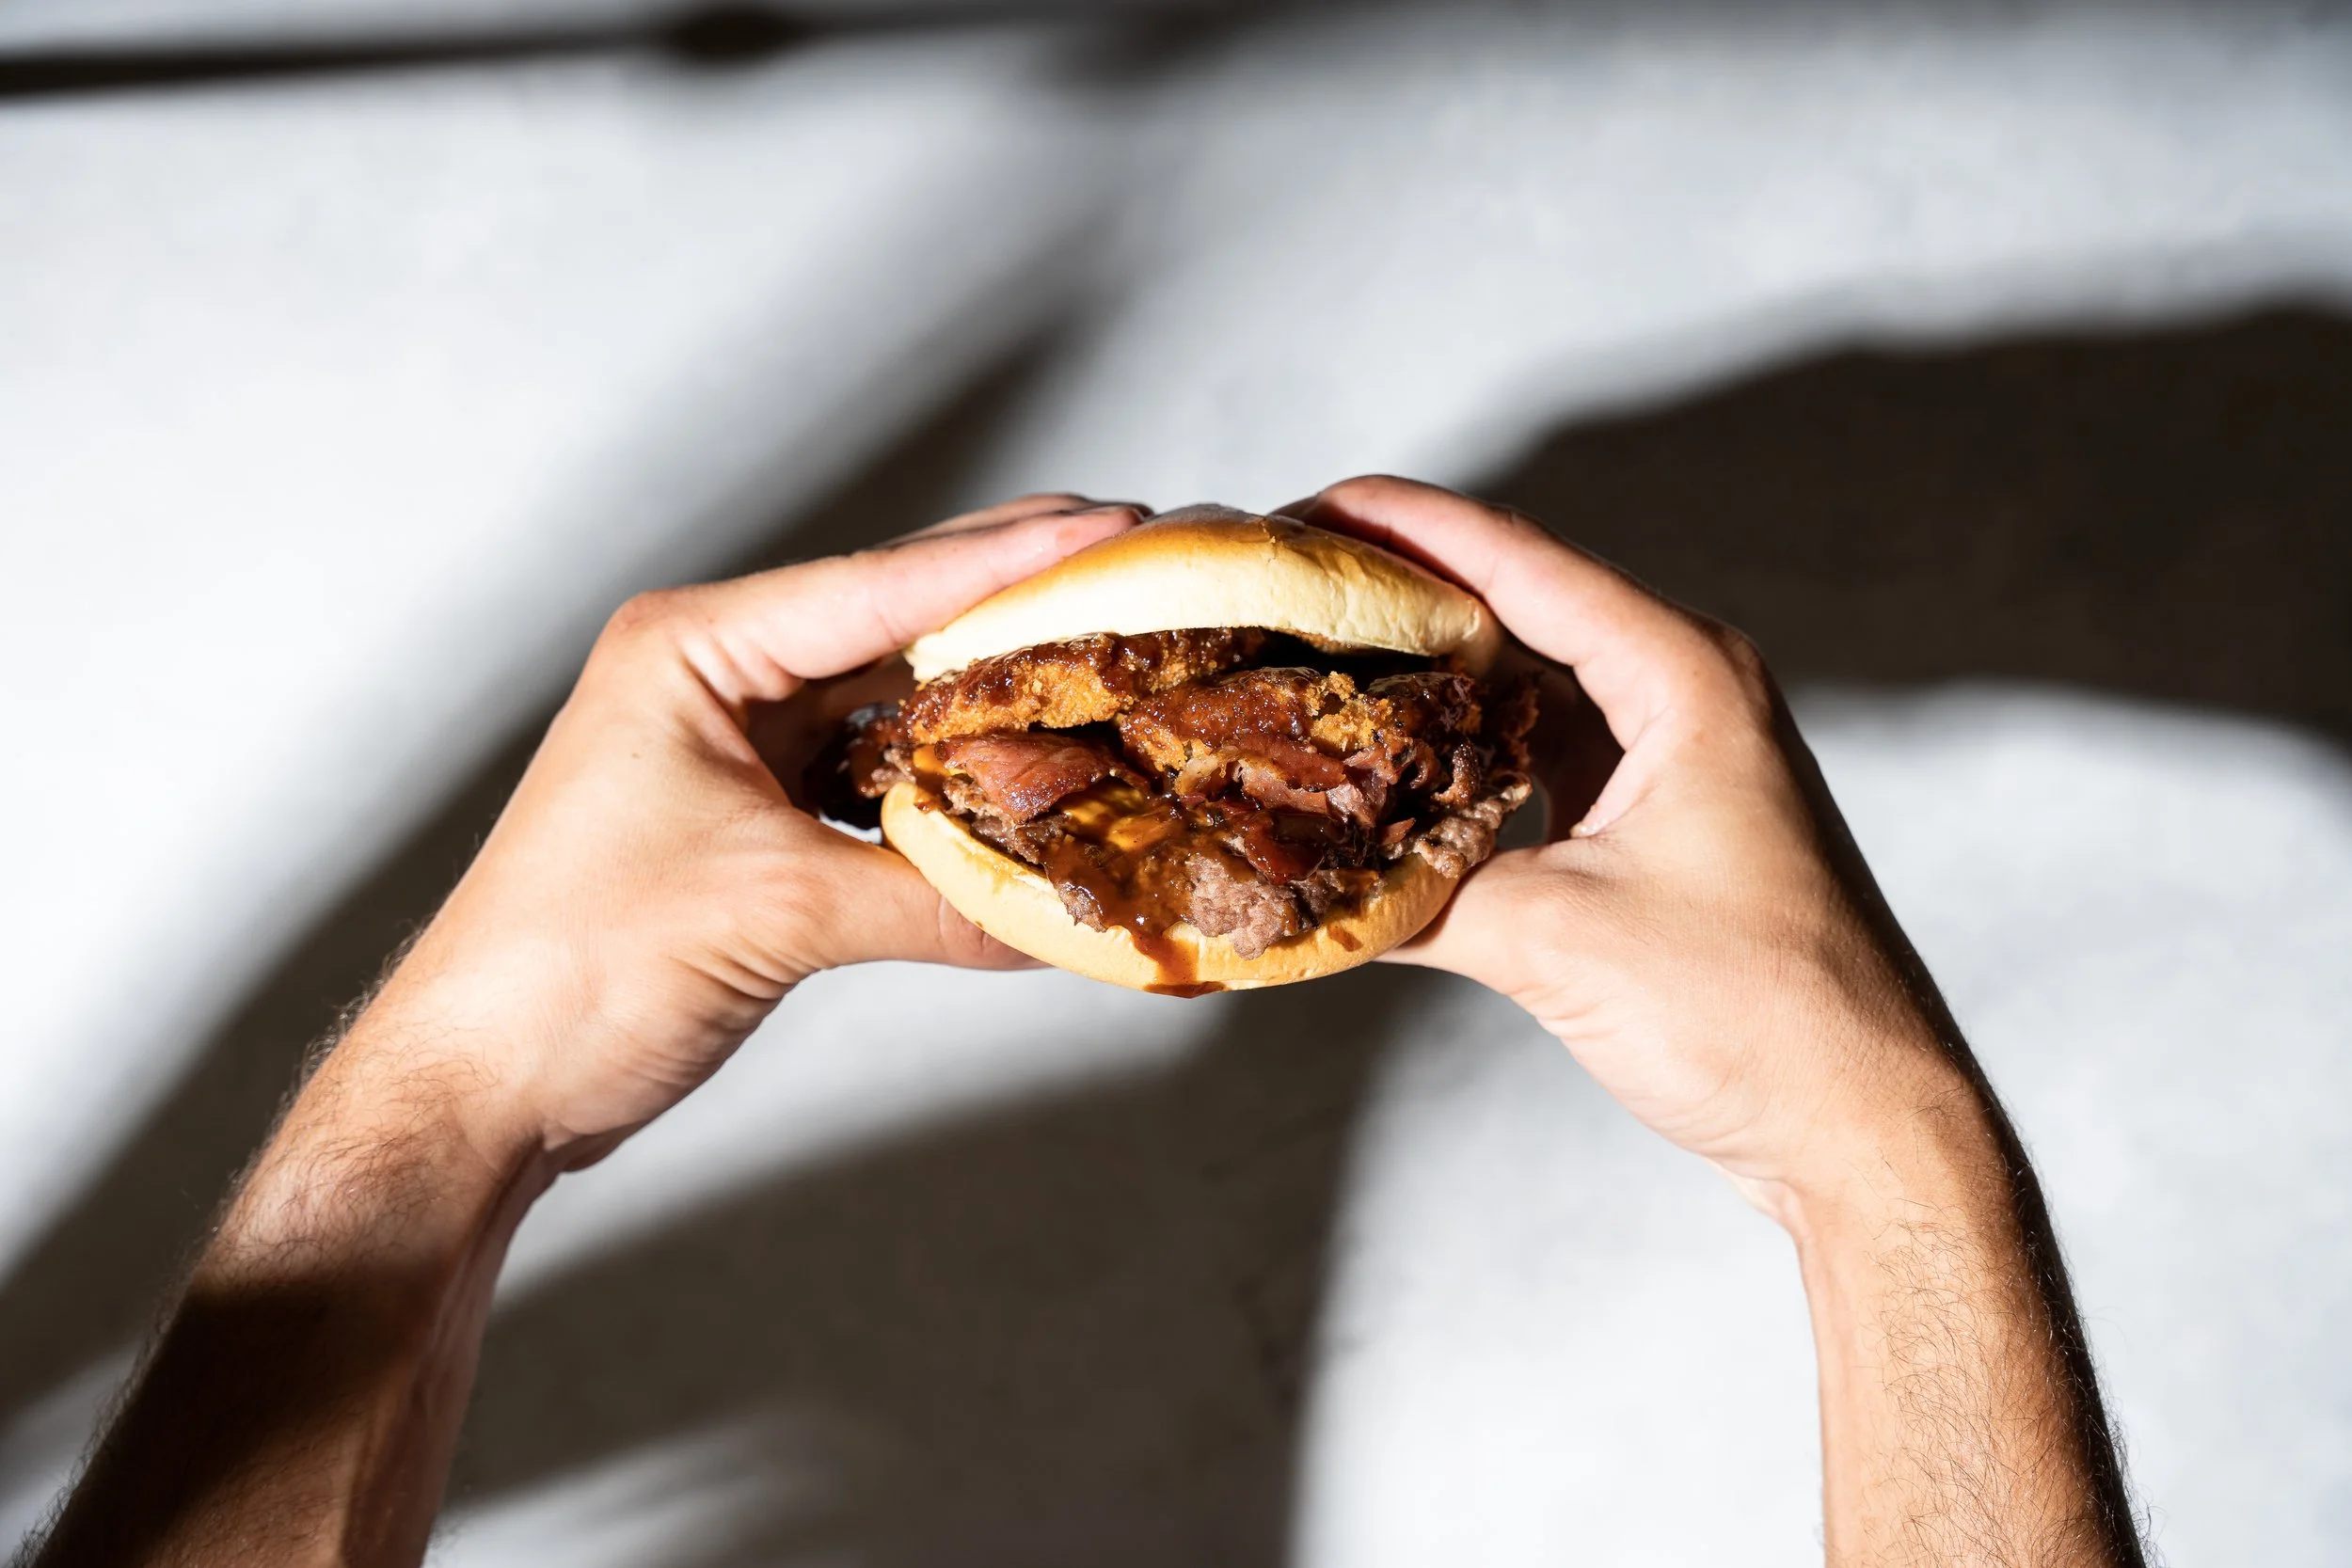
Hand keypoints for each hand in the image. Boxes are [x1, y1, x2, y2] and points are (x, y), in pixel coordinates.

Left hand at [362, 494, 1141, 1173]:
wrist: (482, 1082)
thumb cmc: (570, 970)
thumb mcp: (775, 914)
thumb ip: (936, 901)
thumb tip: (1072, 917)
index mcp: (695, 648)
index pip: (885, 585)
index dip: (1013, 559)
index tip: (1119, 530)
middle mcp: (717, 676)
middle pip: (897, 625)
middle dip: (1015, 606)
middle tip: (1138, 575)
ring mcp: (736, 746)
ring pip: (895, 703)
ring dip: (991, 702)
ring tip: (1104, 673)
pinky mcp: (754, 818)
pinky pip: (879, 780)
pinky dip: (952, 787)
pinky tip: (1027, 786)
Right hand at [1296, 478, 2143, 1564]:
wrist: (1863, 1126)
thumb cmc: (1755, 1015)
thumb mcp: (1557, 941)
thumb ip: (1418, 896)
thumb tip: (1300, 884)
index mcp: (1684, 680)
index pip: (1524, 567)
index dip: (1410, 529)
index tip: (1315, 505)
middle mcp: (1687, 697)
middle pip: (1520, 616)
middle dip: (1403, 604)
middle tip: (1293, 591)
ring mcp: (1677, 763)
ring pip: (1526, 695)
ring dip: (1432, 690)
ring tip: (1322, 674)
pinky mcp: (1660, 827)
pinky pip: (1540, 764)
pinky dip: (1466, 765)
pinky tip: (1391, 779)